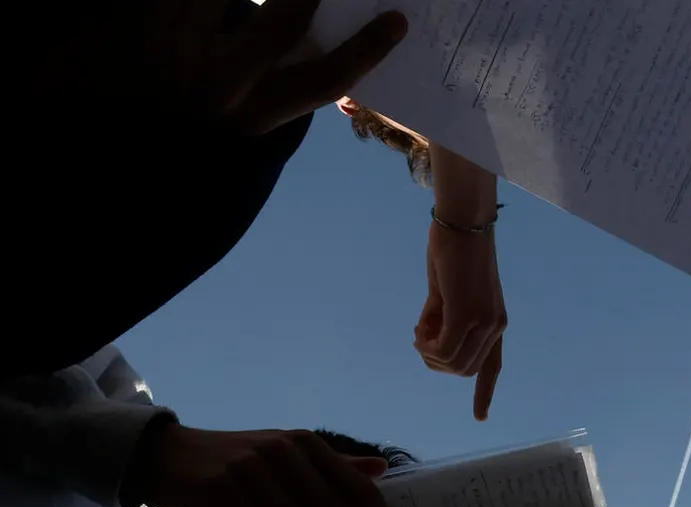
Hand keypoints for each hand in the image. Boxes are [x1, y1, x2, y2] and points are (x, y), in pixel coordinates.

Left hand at [136, 0, 406, 134]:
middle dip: (306, 0)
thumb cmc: (207, 127)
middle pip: (283, 22)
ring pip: (228, 2)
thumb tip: (326, 26)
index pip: (325, 81)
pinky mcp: (147, 25)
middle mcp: (225, 83)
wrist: (133, 145)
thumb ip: (283, 80)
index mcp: (260, 110)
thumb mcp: (253, 114)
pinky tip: (219, 4)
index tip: (395, 22)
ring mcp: (183, 49)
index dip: (365, 50)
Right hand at [415, 217, 506, 420]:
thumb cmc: (452, 253)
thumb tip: (429, 340)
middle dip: (436, 362)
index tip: (481, 418)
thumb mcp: (446, 293)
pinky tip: (420, 325)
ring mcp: (484, 322)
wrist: (461, 224)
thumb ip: (442, 317)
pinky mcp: (466, 315)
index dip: (484, 393)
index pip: (493, 366)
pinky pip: (443, 349)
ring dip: (429, 353)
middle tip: (421, 337)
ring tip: (420, 328)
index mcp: (495, 322)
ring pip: (452, 363)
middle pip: (463, 370)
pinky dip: (425, 344)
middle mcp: (495, 326)